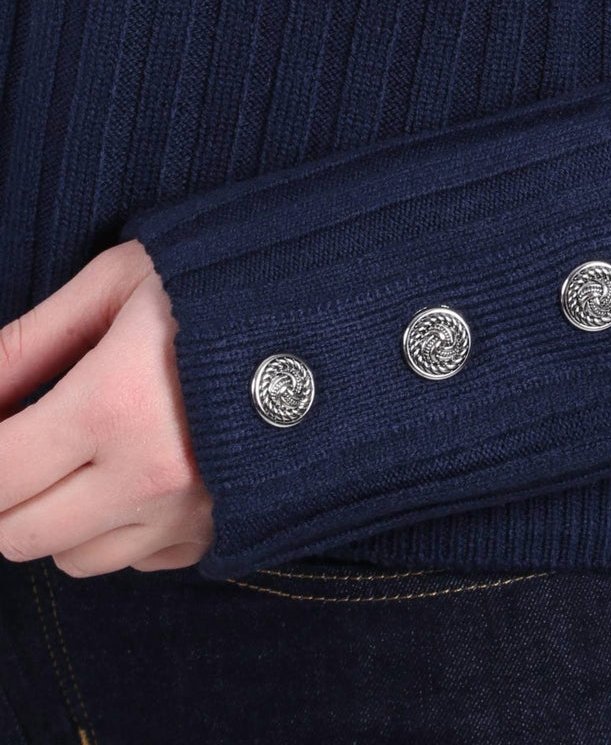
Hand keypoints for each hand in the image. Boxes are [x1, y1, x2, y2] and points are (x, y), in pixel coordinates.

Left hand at [0, 240, 212, 575]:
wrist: (347, 309)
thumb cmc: (229, 278)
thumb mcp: (123, 280)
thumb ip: (31, 340)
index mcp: (117, 403)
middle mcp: (150, 476)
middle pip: (18, 533)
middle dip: (8, 487)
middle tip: (31, 433)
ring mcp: (189, 514)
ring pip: (71, 558)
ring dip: (60, 513)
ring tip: (94, 447)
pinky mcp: (220, 533)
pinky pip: (133, 560)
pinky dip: (118, 526)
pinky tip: (144, 464)